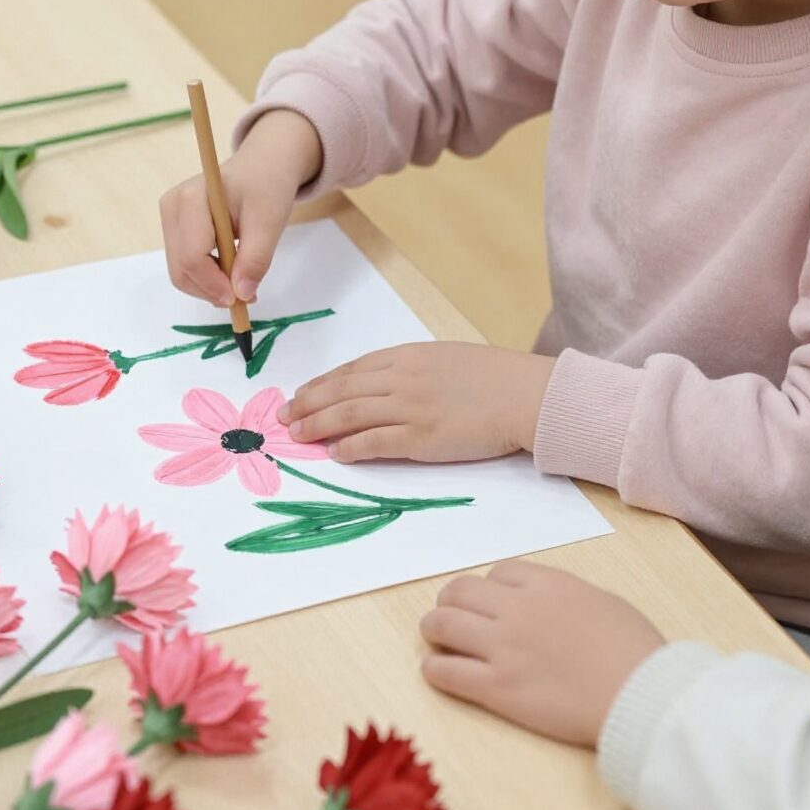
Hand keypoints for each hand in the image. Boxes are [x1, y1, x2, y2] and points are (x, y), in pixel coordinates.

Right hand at [160, 108, 322, 305]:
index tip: (241, 297)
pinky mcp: (175, 229)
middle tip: (246, 296)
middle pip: (181, 268)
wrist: (262, 166)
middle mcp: (172, 207)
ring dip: (210, 287)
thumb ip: (255, 258)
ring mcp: (170, 218)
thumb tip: (241, 293)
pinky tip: (230, 273)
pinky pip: (184, 265)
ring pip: (180, 272)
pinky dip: (207, 278)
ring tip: (242, 284)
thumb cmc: (267, 186)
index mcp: (191, 198)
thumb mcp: (270, 221)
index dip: (214, 284)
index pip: (192, 256)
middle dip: (212, 290)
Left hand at [279, 344, 555, 462]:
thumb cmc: (494, 378)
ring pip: (349, 416)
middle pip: (342, 391)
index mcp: (408, 356)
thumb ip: (413, 370)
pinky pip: (375, 443)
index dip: (322, 383)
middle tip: (284, 416)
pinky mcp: (422, 437)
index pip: (352, 370)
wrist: (526, 394)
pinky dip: (350, 448)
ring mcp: (410, 407)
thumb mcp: (446, 360)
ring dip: (318, 426)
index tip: (300, 394)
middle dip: (308, 404)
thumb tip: (384, 385)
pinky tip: (334, 454)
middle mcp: (403, 378)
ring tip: (298, 436)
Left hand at [421, 561, 664, 745]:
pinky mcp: (496, 688)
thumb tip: (550, 607)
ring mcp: (502, 648)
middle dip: (450, 603)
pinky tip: (436, 671)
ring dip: (434, 630)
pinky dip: (434, 669)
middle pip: (458, 592)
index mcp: (546, 584)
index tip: (489, 604)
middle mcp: (515, 609)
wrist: (640, 694)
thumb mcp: (602, 602)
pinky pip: (446, 672)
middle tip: (450, 618)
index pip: (496, 574)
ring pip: (442, 625)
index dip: (488, 589)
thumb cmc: (635, 651)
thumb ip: (566, 598)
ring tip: (436, 640)